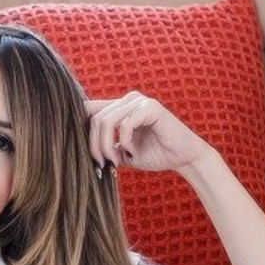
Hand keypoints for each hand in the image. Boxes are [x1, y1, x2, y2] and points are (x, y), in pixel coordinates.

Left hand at [83, 93, 212, 178]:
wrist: (183, 157)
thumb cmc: (156, 154)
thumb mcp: (123, 153)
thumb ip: (106, 148)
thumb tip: (81, 152)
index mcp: (120, 107)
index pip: (89, 109)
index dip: (82, 130)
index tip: (89, 156)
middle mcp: (128, 99)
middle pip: (94, 118)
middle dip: (94, 145)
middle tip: (102, 164)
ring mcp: (139, 101)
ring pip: (106, 120)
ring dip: (106, 145)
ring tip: (114, 161)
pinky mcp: (151, 107)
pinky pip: (125, 123)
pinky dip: (125, 141)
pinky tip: (132, 151)